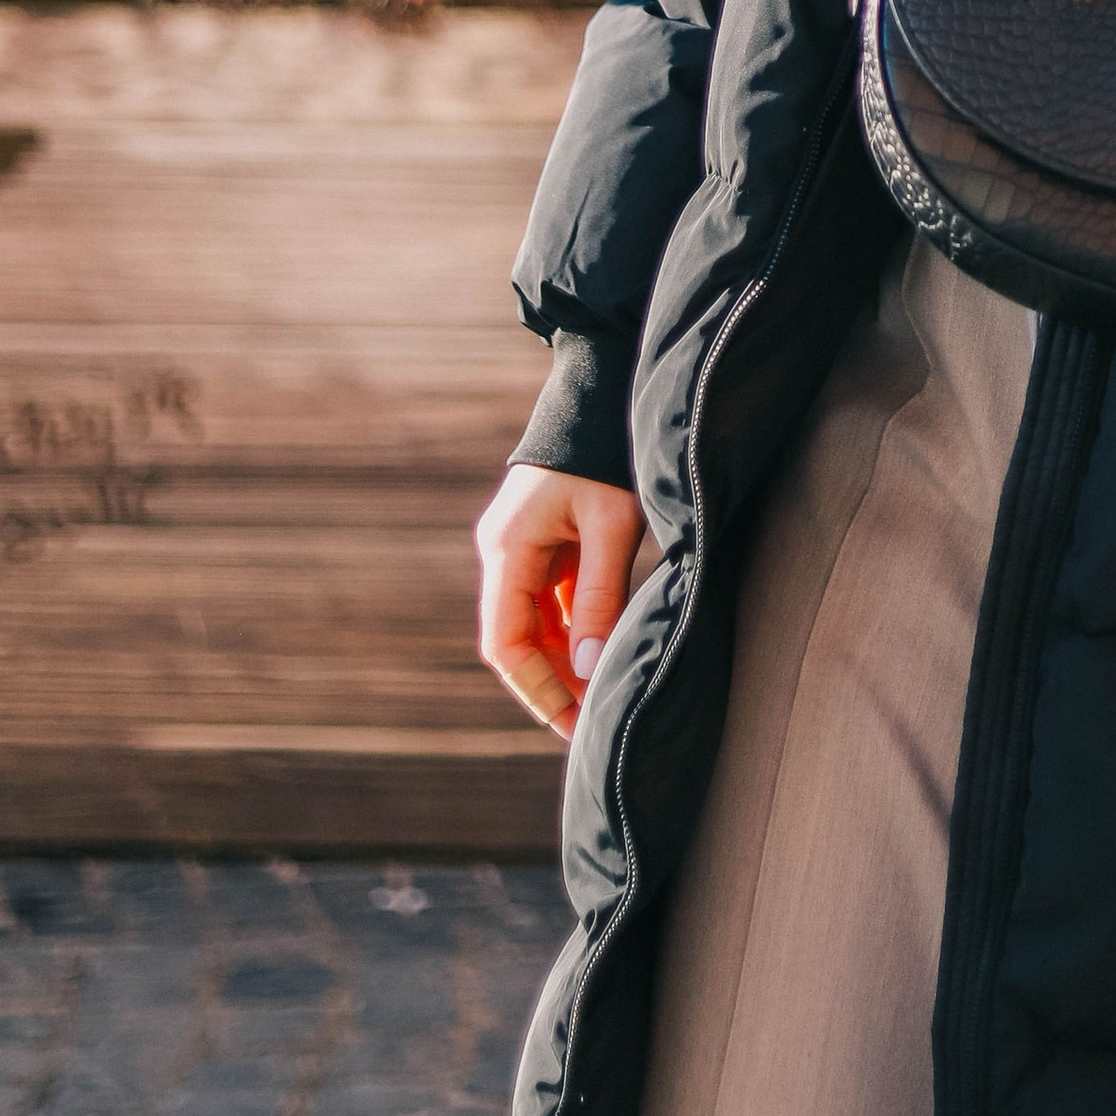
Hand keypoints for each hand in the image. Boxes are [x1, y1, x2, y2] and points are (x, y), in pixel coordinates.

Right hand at [476, 464, 648, 741]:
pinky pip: (551, 599)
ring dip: (563, 659)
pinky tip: (600, 652)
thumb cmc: (606, 453)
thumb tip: (588, 667)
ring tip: (600, 698)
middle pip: (516, 638)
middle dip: (552, 683)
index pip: (506, 643)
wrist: (601, 389)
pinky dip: (572, 629)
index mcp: (507, 550)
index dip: (538, 690)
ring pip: (534, 622)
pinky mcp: (545, 539)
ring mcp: (522, 545)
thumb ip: (599, 595)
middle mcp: (504, 551)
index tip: (574, 726)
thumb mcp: (612, 525)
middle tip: (591, 725)